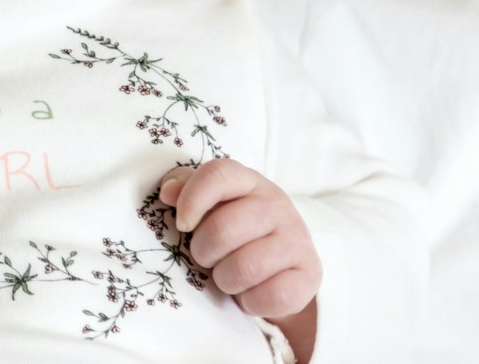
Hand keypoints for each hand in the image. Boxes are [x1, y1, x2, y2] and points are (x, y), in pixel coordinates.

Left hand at [159, 158, 320, 357]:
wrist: (282, 267)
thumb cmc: (236, 231)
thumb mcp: (212, 205)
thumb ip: (187, 190)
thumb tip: (168, 191)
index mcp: (248, 182)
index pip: (218, 175)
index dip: (192, 199)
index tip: (182, 224)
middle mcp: (276, 205)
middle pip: (224, 228)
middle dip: (204, 252)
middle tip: (207, 258)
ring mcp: (296, 239)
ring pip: (245, 267)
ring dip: (226, 280)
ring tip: (227, 277)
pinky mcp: (309, 274)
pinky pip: (270, 296)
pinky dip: (252, 302)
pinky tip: (251, 293)